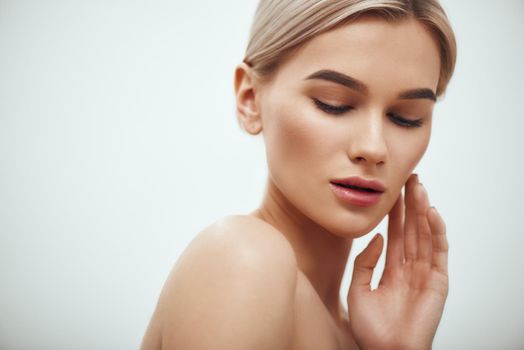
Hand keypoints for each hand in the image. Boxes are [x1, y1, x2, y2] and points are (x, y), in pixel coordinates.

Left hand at [347, 174, 448, 349]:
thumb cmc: (371, 329)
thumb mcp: (357, 289)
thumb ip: (365, 262)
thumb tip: (378, 238)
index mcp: (392, 270)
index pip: (395, 234)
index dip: (394, 213)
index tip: (393, 191)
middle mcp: (410, 268)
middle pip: (411, 230)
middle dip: (411, 204)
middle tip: (409, 179)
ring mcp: (425, 274)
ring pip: (425, 236)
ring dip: (423, 211)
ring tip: (419, 187)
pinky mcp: (438, 282)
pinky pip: (438, 253)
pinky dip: (437, 233)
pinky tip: (432, 213)